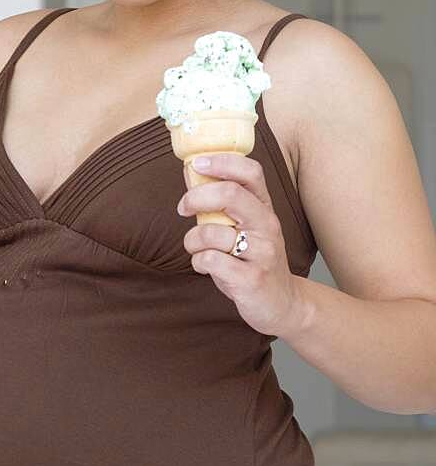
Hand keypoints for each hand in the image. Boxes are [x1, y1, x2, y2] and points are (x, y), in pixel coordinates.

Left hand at [177, 152, 305, 336]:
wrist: (283, 304)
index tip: (197, 164)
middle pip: (230, 194)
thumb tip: (192, 172)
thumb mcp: (245, 227)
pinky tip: (206, 266)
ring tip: (197, 249)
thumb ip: (221, 202)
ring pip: (211, 232)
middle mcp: (267, 226)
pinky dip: (198, 262)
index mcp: (265, 208)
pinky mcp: (251, 279)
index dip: (221, 162)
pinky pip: (210, 260)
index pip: (251, 172)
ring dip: (192, 240)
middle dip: (196, 197)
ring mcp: (262, 253)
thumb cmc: (254, 260)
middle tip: (183, 208)